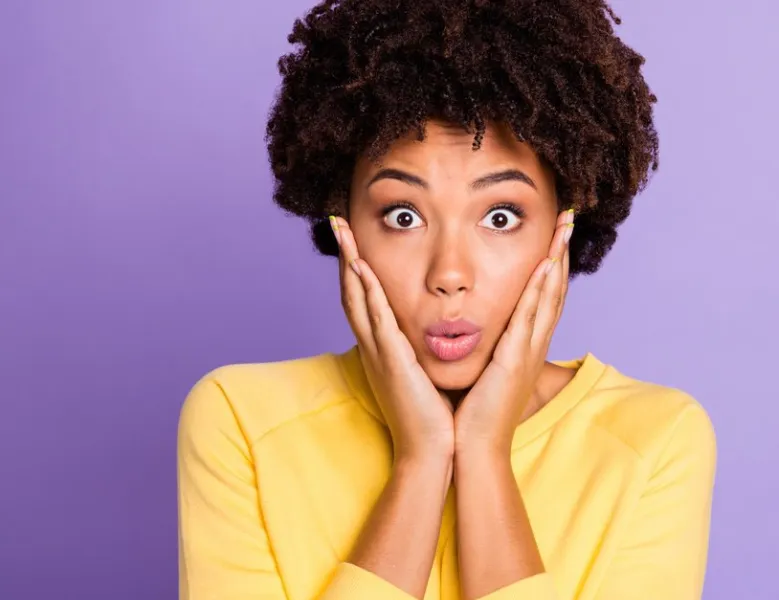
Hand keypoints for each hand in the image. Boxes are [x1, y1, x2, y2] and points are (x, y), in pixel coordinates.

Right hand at [331, 216, 454, 463]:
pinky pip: (376, 321)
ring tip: (342, 230)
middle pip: (352, 292)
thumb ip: (422, 351)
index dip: (357, 268)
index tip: (353, 237)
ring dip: (349, 263)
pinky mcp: (392, 363)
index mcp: (383, 350)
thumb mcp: (424, 374)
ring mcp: (380, 354)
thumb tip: (434, 332)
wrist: (432, 452)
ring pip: (358, 299)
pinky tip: (361, 268)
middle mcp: (375, 348)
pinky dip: (368, 293)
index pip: (365, 300)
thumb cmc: (434, 417)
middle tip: (335, 221)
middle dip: (344, 255)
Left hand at [453, 209, 573, 453]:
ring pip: (548, 296)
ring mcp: (528, 351)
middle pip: (555, 288)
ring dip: (557, 259)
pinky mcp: (515, 360)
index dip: (552, 262)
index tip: (555, 232)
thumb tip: (477, 328)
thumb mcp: (484, 370)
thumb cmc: (474, 414)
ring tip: (564, 228)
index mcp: (526, 346)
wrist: (473, 449)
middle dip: (562, 250)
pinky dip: (539, 289)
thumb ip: (487, 347)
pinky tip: (544, 264)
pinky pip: (530, 317)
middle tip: (570, 216)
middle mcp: (534, 345)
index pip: (544, 296)